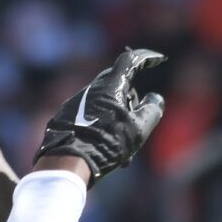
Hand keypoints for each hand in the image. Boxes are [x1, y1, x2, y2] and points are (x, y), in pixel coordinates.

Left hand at [34, 49, 166, 185]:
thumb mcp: (138, 129)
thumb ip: (152, 110)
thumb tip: (154, 98)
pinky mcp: (64, 116)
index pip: (130, 60)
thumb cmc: (106, 145)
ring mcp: (74, 102)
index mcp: (110, 86)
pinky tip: (105, 148)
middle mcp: (90, 89)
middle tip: (137, 122)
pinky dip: (102, 125)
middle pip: (118, 83)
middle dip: (131, 100)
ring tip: (123, 148)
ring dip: (117, 119)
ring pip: (104, 102)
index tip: (157, 60)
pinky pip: (89, 114)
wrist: (67, 163)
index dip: (146, 58)